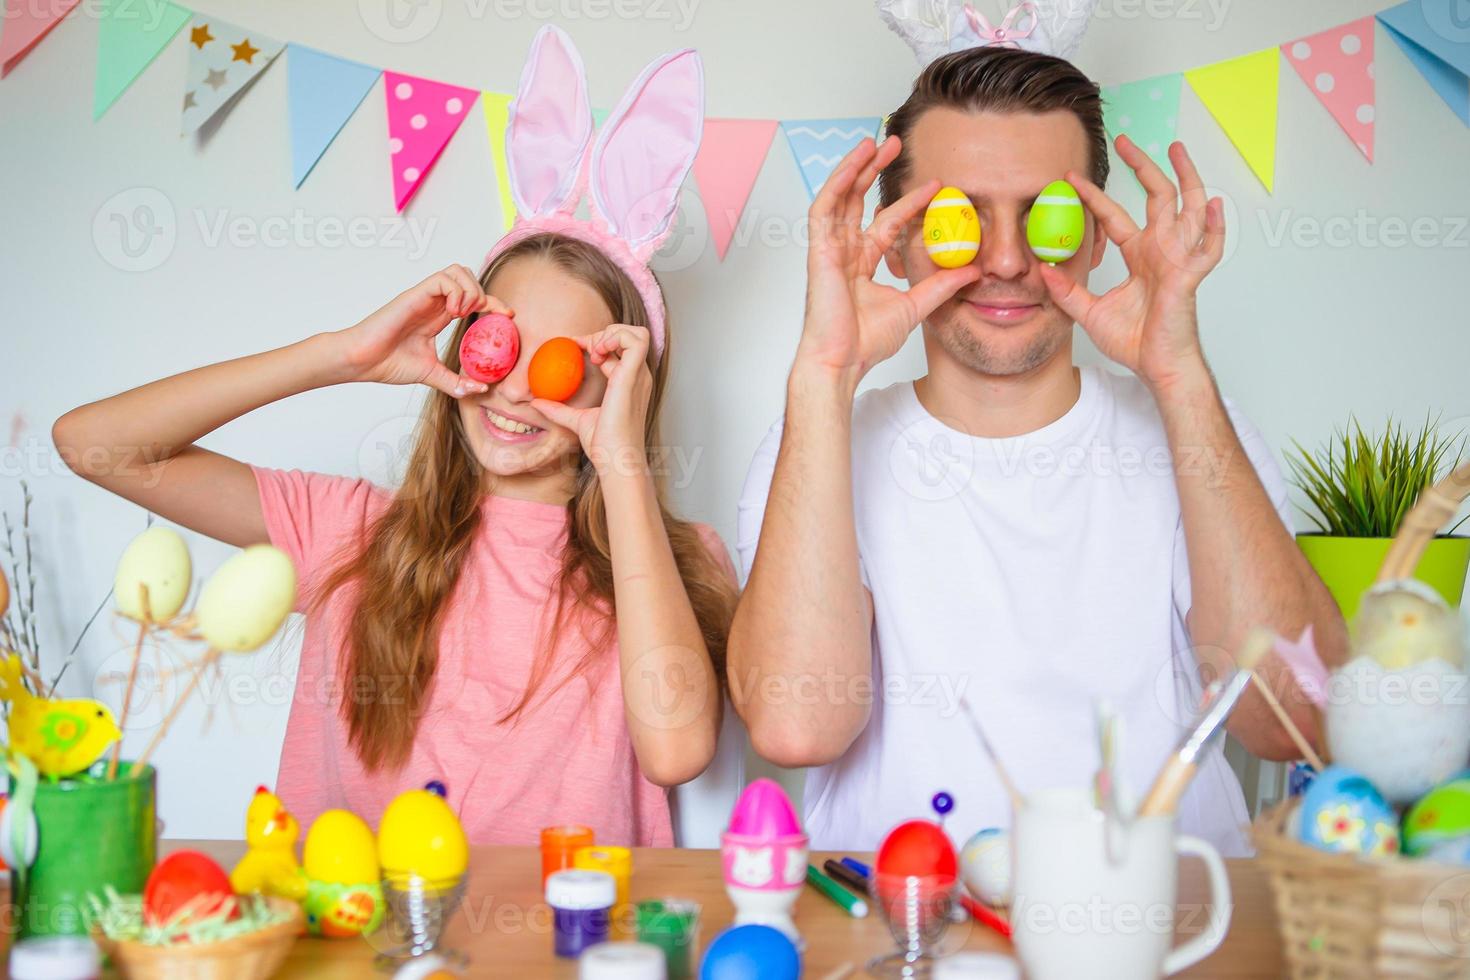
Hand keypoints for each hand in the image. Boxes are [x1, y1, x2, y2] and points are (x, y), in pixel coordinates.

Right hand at [337, 265, 513, 396]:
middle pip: (468, 276)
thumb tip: (479, 389)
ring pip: (458, 271)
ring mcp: (424, 296)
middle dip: (483, 293)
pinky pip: (444, 278)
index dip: (493, 303)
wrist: (362, 361)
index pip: (473, 298)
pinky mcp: (415, 294)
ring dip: (470, 290)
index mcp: (438, 316)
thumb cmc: (388, 363)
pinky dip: (456, 292)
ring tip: (464, 314)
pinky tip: (453, 313)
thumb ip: (455, 381)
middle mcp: (434, 302)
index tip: (508, 317)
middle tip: (481, 317)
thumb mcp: (431, 374)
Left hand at [532, 325, 652, 479]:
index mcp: (629, 383)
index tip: (575, 347)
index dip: (597, 342)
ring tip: (594, 350)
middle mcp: (638, 376)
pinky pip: (635, 341)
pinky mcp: (634, 376)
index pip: (619, 349)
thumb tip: (537, 403)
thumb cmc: (604, 445)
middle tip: (585, 349)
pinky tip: (597, 352)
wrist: (616, 458)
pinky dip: (616, 337)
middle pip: (630, 336)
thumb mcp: (578, 420)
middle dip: (606, 334)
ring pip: (638, 334)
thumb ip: (559, 410)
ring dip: (613, 333)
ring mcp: (639, 375)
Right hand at [798, 136, 981, 388]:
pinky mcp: (819, 251)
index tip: (935, 187)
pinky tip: (854, 164)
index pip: (886, 223)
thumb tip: (973, 270)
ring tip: (875, 142)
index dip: (908, 203)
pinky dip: (838, 183)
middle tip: (897, 147)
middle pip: (857, 201)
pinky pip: (825, 208)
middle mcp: (844, 252)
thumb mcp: (916, 306)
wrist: (842, 362)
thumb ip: (941, 286)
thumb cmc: (865, 343)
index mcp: (862, 264)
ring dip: (855, 168)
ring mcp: (829, 250)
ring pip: (840, 197)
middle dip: (874, 172)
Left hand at [1039, 136, 1224, 393]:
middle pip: (1157, 196)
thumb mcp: (1089, 312)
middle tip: (1125, 141)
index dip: (1095, 196)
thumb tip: (1043, 270)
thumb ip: (1067, 292)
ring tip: (1177, 148)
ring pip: (1188, 207)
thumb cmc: (1134, 340)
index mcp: (1139, 255)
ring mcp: (1179, 258)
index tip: (1073, 178)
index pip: (1115, 216)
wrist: (1156, 365)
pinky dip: (1215, 226)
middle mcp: (1161, 250)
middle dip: (1143, 166)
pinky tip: (1214, 204)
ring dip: (1186, 176)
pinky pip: (1209, 247)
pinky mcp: (1190, 275)